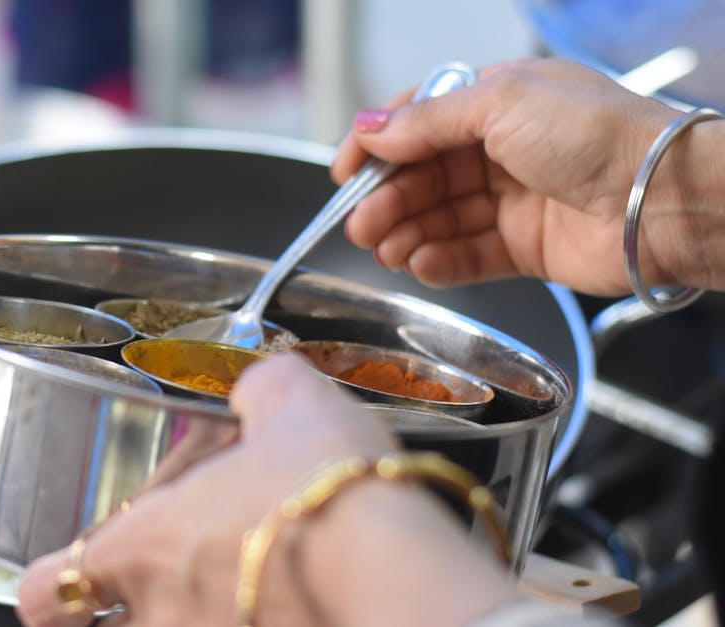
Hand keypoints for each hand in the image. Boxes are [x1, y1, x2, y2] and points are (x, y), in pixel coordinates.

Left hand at [15, 355, 517, 626]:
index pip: (41, 590)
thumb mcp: (290, 404)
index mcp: (142, 547)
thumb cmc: (332, 491)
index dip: (48, 585)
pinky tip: (294, 608)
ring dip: (192, 618)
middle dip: (123, 612)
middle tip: (160, 583)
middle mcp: (162, 618)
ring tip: (236, 593)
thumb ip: (259, 392)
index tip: (64, 579)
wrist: (400, 572)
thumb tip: (261, 388)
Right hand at [334, 58, 720, 295]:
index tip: (344, 172)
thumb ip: (427, 122)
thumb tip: (370, 129)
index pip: (420, 122)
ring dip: (405, 232)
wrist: (661, 198)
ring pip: (440, 218)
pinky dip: (439, 261)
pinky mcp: (525, 247)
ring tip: (382, 247)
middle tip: (359, 222)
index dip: (378, 147)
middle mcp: (504, 149)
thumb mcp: (499, 104)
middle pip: (424, 175)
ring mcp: (514, 199)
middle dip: (387, 199)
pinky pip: (468, 255)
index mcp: (498, 100)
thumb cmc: (599, 135)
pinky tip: (417, 263)